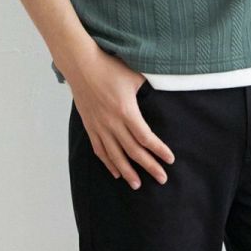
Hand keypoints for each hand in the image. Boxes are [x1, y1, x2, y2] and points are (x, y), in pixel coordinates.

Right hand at [67, 50, 173, 188]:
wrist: (81, 65)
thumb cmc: (109, 67)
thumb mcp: (134, 76)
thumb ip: (148, 90)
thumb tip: (160, 96)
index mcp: (126, 111)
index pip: (146, 138)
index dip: (159, 150)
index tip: (170, 160)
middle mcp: (112, 123)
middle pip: (133, 151)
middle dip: (149, 166)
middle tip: (162, 179)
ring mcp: (99, 126)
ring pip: (115, 155)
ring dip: (128, 172)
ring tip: (138, 185)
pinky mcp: (90, 126)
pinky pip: (99, 149)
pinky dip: (108, 163)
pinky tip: (116, 172)